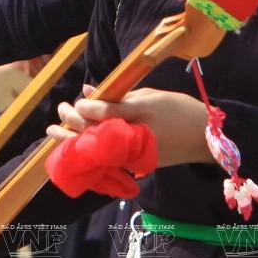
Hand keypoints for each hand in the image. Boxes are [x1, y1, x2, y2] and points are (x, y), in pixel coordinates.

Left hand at [48, 85, 212, 167]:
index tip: (76, 101)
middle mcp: (137, 135)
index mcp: (143, 112)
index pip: (108, 111)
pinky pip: (105, 159)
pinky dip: (86, 152)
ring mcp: (136, 154)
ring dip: (71, 139)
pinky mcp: (135, 167)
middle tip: (61, 109)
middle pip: (98, 130)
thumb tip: (88, 90)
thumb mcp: (149, 95)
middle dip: (74, 121)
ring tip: (53, 130)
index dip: (87, 106)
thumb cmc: (178, 109)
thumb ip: (118, 96)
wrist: (203, 138)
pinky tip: (71, 146)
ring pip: (96, 148)